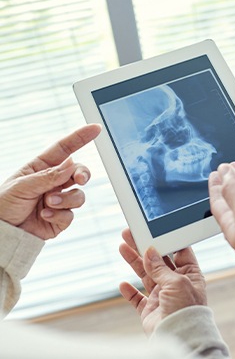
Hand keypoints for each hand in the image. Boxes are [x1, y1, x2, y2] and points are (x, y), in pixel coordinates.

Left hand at [0, 124, 100, 239]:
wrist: (3, 234)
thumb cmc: (4, 205)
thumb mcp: (22, 186)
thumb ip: (49, 176)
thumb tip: (71, 164)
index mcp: (41, 168)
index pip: (64, 149)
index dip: (80, 138)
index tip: (96, 128)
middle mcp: (53, 182)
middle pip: (79, 172)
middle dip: (83, 174)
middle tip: (80, 179)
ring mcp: (59, 200)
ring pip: (78, 195)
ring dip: (65, 200)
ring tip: (48, 204)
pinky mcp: (61, 217)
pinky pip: (71, 214)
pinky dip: (58, 215)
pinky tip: (44, 216)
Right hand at [119, 228, 206, 334]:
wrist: (179, 337)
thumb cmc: (187, 309)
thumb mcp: (177, 282)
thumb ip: (161, 267)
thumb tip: (150, 252)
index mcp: (189, 274)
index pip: (178, 252)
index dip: (166, 241)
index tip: (154, 230)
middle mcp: (175, 283)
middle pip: (157, 260)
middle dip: (144, 247)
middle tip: (132, 234)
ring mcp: (162, 296)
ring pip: (145, 274)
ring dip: (134, 261)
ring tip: (123, 246)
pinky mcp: (150, 309)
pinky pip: (137, 298)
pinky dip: (129, 291)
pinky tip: (123, 283)